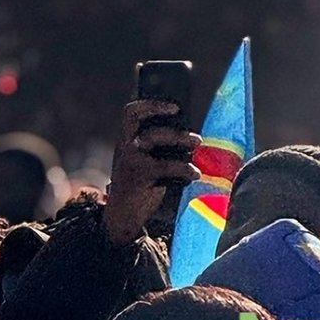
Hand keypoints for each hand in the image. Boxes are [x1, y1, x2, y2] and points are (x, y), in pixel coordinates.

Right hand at [104, 100, 199, 247]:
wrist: (123, 215)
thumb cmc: (139, 186)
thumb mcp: (142, 164)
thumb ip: (156, 150)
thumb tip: (186, 137)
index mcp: (126, 140)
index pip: (130, 113)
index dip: (149, 104)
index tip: (173, 105)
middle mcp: (125, 145)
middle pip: (135, 117)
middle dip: (158, 110)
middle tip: (180, 111)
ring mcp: (130, 158)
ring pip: (153, 137)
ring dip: (178, 137)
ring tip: (197, 141)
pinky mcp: (140, 175)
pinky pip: (165, 165)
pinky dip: (184, 167)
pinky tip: (196, 173)